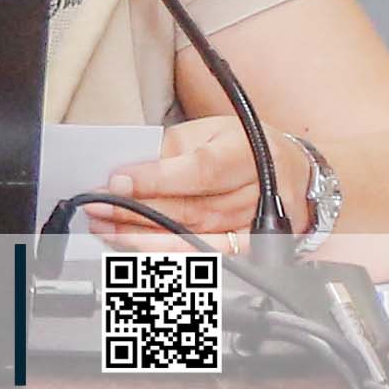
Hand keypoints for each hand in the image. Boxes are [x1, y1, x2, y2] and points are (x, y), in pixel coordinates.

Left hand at [97, 115, 294, 244]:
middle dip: (137, 210)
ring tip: (106, 229)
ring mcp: (256, 227)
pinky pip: (203, 257)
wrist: (291, 173)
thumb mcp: (210, 131)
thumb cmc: (242, 147)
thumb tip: (129, 173)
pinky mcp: (250, 251)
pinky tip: (138, 250)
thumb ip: (172, 150)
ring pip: (193, 237)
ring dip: (143, 236)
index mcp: (247, 152)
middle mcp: (257, 192)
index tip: (116, 182)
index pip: (199, 170)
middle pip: (192, 208)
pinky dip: (168, 255)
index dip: (156, 179)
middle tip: (97, 207)